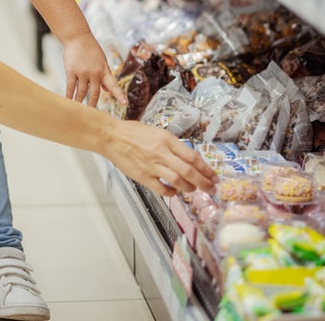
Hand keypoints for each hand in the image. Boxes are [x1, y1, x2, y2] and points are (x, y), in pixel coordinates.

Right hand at [62, 36, 124, 107]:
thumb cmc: (90, 49)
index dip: (119, 94)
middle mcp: (95, 73)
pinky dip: (69, 96)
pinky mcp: (71, 71)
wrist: (77, 37)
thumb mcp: (101, 61)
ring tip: (78, 112)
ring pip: (82, 93)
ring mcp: (83, 73)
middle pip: (94, 94)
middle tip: (92, 116)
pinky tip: (68, 102)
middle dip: (93, 106)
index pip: (113, 85)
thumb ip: (104, 76)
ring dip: (80, 103)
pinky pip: (70, 87)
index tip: (125, 103)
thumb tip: (106, 90)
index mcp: (104, 70)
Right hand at [102, 120, 216, 196]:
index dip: (206, 168)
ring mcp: (152, 166)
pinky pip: (161, 189)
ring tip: (193, 189)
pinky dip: (171, 192)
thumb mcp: (157, 132)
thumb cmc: (133, 132)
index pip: (192, 156)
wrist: (111, 137)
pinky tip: (174, 192)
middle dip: (204, 182)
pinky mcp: (142, 176)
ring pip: (178, 181)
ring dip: (189, 188)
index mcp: (167, 139)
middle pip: (189, 171)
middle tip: (211, 188)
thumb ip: (172, 145)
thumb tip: (189, 159)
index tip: (213, 175)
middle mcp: (161, 152)